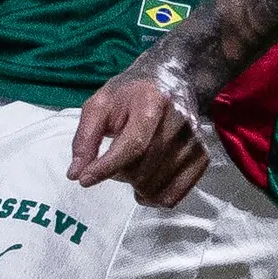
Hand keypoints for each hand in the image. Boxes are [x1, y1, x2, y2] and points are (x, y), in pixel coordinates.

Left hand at [67, 46, 219, 207]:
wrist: (170, 81)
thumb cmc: (129, 94)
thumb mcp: (99, 105)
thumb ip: (85, 138)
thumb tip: (76, 174)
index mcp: (152, 102)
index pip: (133, 144)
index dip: (107, 166)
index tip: (85, 180)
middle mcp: (179, 122)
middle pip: (143, 168)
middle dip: (117, 174)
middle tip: (111, 163)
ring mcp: (194, 141)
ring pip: (156, 184)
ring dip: (134, 185)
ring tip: (129, 168)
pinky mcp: (201, 157)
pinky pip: (175, 193)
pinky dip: (155, 197)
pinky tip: (144, 188)